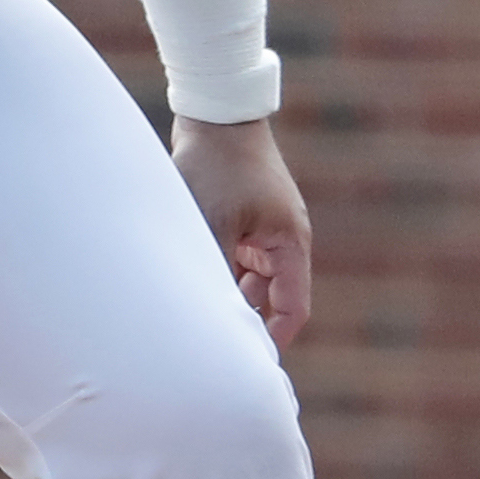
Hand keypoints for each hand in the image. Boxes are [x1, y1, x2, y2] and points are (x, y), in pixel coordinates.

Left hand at [172, 116, 313, 348]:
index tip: (246, 366)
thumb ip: (214, 272)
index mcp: (289, 244)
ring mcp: (260, 229)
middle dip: (244, 322)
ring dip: (225, 295)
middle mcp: (281, 240)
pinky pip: (232, 258)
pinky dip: (215, 272)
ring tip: (191, 316)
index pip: (292, 309)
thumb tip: (207, 318)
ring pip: (247, 280)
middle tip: (209, 349)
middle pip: (269, 299)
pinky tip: (187, 283)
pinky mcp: (239, 218)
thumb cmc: (215, 165)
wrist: (213, 112)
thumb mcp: (212, 224)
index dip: (272, 340)